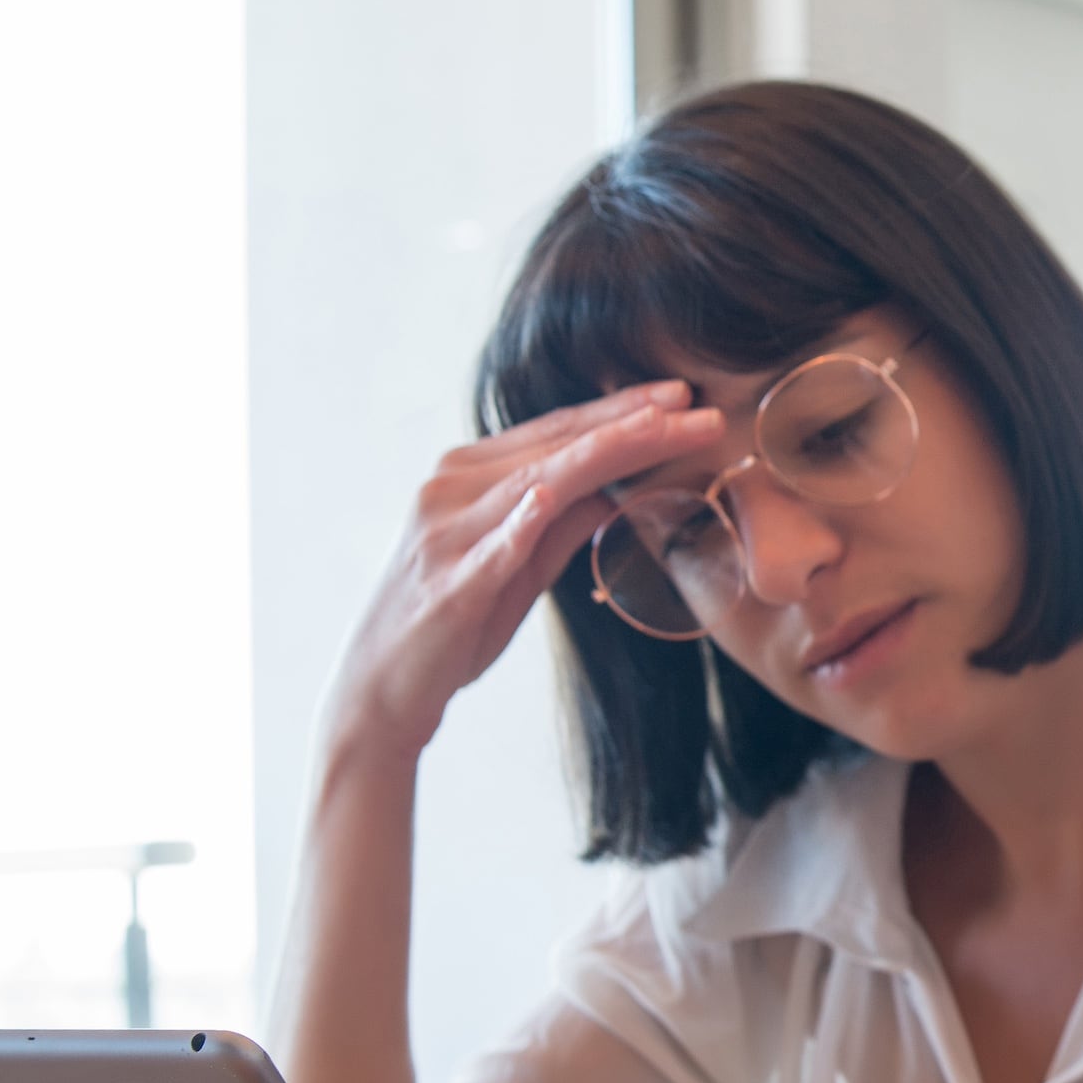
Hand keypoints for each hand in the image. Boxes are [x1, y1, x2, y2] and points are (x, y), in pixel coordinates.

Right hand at [327, 383, 724, 759]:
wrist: (382, 686)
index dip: (621, 412)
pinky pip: (491, 547)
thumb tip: (618, 492)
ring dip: (602, 453)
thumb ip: (563, 526)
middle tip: (700, 408)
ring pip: (536, 480)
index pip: (559, 434)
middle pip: (558, 447)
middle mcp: (452, 488)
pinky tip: (550, 497)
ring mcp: (446, 532)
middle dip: (633, 424)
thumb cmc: (454, 624)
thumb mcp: (520, 568)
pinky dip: (520, 520)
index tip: (682, 395)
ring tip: (657, 430)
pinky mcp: (448, 584)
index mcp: (470, 476)